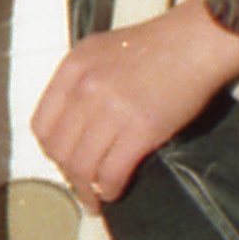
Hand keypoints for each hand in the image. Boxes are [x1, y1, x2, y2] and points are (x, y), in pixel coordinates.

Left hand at [30, 2, 238, 205]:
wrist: (196, 41)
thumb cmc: (157, 46)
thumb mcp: (102, 52)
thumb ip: (81, 83)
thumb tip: (73, 127)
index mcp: (73, 68)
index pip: (42, 124)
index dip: (52, 151)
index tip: (64, 161)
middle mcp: (85, 88)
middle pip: (59, 150)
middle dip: (69, 175)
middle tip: (82, 185)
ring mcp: (111, 109)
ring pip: (82, 166)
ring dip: (87, 190)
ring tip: (96, 198)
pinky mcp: (140, 129)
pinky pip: (112, 172)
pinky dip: (110, 189)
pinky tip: (115, 191)